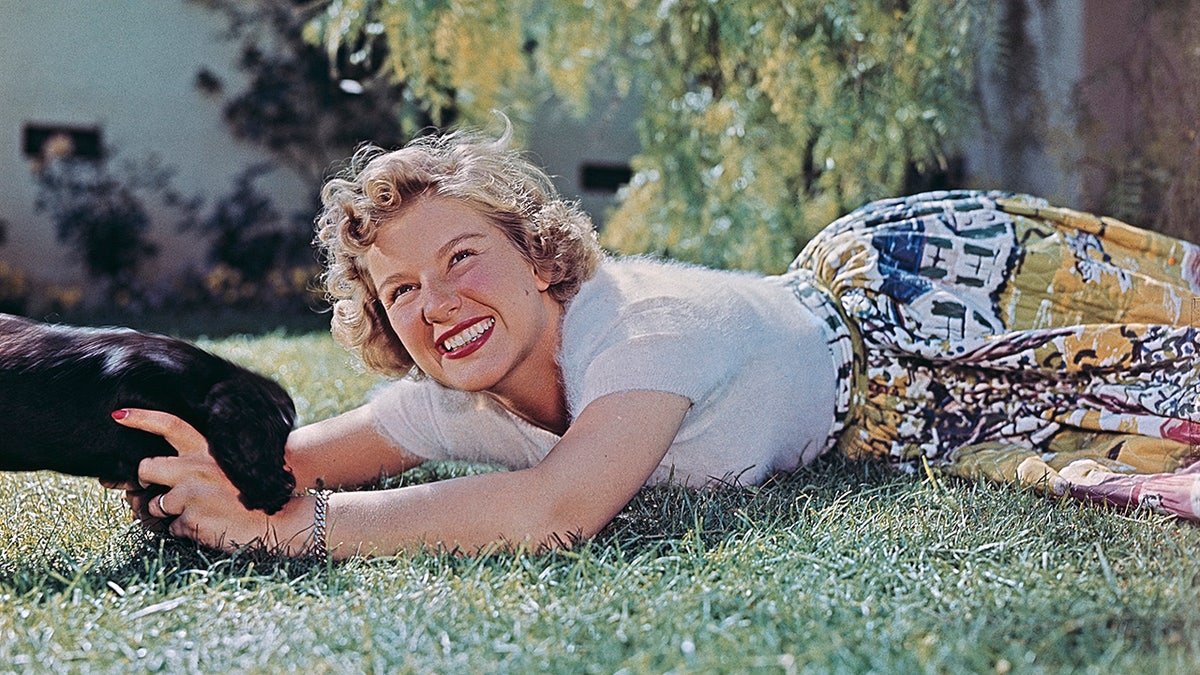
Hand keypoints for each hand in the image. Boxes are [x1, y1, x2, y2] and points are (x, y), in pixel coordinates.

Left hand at [110, 408, 298, 552]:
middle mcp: (196, 467)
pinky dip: (184, 531)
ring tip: (198, 513)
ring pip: (152, 505)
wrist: (277, 522)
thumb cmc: (248, 496)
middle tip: (158, 490)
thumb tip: (147, 485)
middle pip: (146, 468)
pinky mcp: (190, 519)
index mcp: (207, 450)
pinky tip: (208, 527)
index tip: (117, 414)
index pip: (169, 424)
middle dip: (144, 482)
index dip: (141, 418)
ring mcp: (192, 493)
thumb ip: (191, 468)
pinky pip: (171, 529)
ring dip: (166, 515)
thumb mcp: (224, 470)